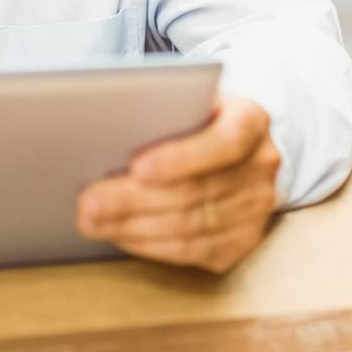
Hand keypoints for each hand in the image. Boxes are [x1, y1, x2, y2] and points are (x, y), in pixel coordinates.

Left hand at [76, 97, 280, 273]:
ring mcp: (256, 208)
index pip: (224, 142)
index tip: (136, 167)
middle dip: (135, 199)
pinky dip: (149, 245)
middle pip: (195, 191)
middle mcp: (262, 166)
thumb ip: (167, 109)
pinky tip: (119, 234)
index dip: (181, 158)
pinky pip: (191, 252)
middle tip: (89, 201)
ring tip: (91, 220)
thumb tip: (109, 125)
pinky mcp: (243, 241)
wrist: (238, 148)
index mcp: (252, 121)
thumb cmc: (199, 119)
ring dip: (133, 227)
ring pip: (189, 227)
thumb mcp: (191, 99)